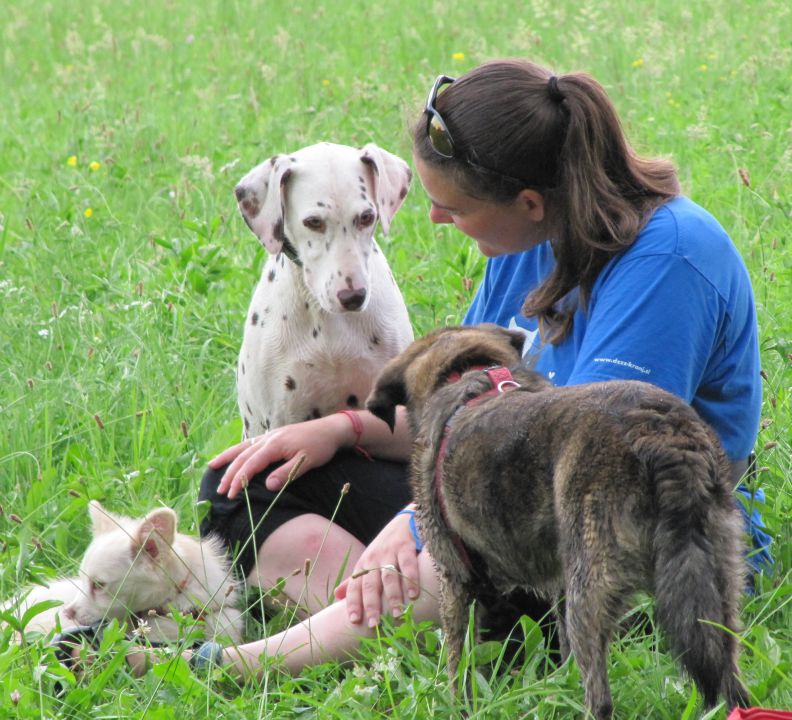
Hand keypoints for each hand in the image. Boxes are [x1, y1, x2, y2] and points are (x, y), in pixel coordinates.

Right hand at [210, 415, 348, 498]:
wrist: (331, 429)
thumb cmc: (321, 446)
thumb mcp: (307, 462)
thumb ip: (287, 473)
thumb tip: (267, 486)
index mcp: (275, 444)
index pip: (251, 464)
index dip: (239, 480)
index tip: (230, 495)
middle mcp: (269, 438)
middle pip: (243, 456)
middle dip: (229, 473)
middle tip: (219, 490)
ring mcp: (270, 436)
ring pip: (244, 447)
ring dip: (228, 457)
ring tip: (212, 466)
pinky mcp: (274, 436)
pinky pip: (251, 443)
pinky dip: (239, 449)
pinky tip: (234, 455)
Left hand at [335, 510, 420, 626]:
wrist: (404, 521)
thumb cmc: (385, 547)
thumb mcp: (368, 561)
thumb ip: (354, 580)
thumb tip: (336, 596)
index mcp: (363, 565)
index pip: (355, 586)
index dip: (353, 603)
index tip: (354, 621)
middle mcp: (373, 559)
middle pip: (370, 585)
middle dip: (371, 605)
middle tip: (374, 624)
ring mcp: (389, 552)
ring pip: (389, 577)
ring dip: (393, 596)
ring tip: (397, 614)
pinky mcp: (405, 546)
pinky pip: (407, 564)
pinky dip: (411, 579)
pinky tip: (414, 594)